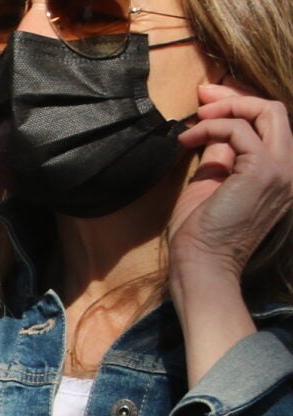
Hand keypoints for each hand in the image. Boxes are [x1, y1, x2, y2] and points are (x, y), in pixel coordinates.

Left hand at [171, 85, 292, 383]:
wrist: (201, 267)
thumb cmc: (201, 236)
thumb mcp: (212, 184)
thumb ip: (221, 156)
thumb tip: (214, 130)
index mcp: (279, 173)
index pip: (270, 124)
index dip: (241, 103)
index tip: (208, 100)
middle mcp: (289, 169)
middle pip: (275, 110)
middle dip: (236, 95)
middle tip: (203, 95)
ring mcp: (281, 170)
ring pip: (268, 112)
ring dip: (227, 106)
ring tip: (194, 118)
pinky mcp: (263, 172)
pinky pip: (240, 130)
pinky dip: (212, 127)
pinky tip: (186, 141)